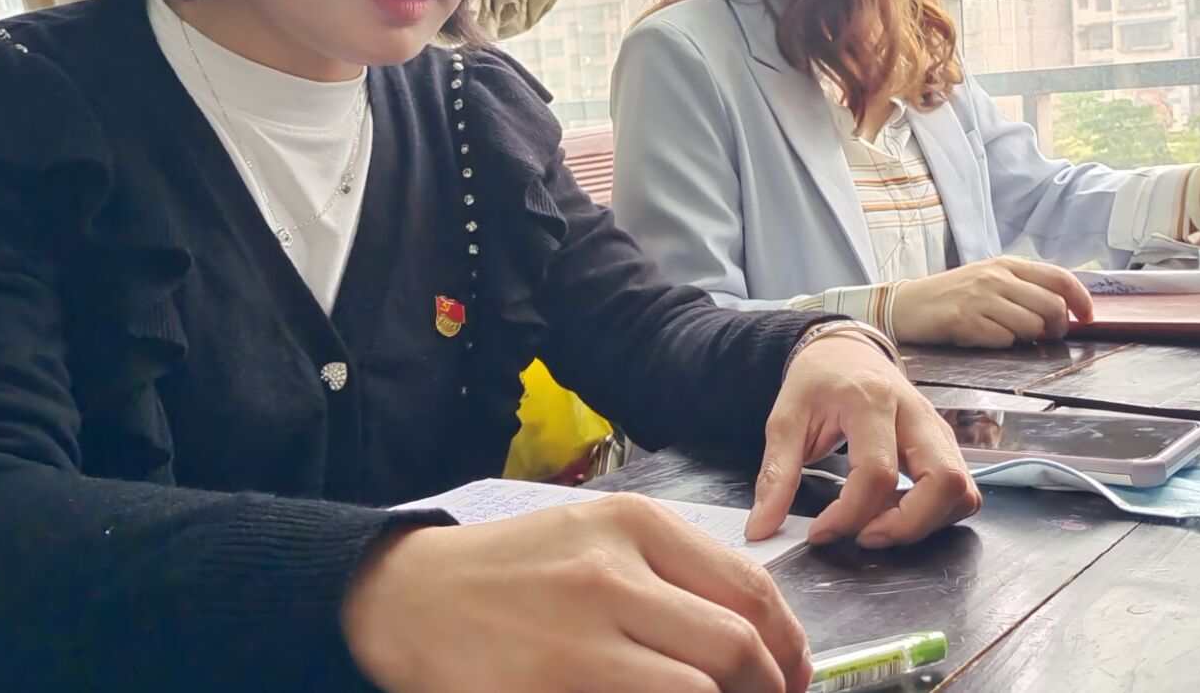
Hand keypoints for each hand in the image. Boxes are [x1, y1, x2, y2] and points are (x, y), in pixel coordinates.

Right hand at [345, 495, 812, 692]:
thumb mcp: (593, 537)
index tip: (793, 673)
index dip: (790, 643)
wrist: (406, 595)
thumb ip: (669, 568)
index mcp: (632, 524)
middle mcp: (612, 572)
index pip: (750, 587)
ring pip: (701, 687)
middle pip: (738, 645)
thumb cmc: (509, 570)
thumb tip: (755, 629)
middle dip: (771, 689)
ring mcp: (580, 635)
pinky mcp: (552, 686)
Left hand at [747, 334, 980, 549]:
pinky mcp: (946, 444)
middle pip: (944, 481)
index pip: (877, 472)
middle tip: (865, 536)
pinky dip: (936, 514)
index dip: (849, 515)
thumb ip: (776, 475)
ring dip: (926, 523)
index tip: (820, 533)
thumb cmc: (817, 383)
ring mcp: (937, 428)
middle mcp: (915, 413)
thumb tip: (761, 528)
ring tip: (879, 524)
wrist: (844, 351)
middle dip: (907, 526)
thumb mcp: (785, 420)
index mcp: (871, 401)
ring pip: (962, 489)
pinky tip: (897, 510)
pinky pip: (962, 490)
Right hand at [889, 257, 1094, 347]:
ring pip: (1032, 325)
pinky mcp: (965, 320)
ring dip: (1028, 338)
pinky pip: (1004, 340)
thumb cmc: (952, 295)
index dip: (1082, 300)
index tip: (1087, 317)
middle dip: (1057, 327)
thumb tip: (1063, 308)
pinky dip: (1002, 344)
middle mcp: (996, 277)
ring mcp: (981, 298)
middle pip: (1052, 305)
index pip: (1060, 278)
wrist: (907, 305)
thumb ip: (1023, 287)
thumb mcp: (989, 279)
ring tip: (1010, 335)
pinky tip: (986, 338)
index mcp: (1007, 264)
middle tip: (1047, 335)